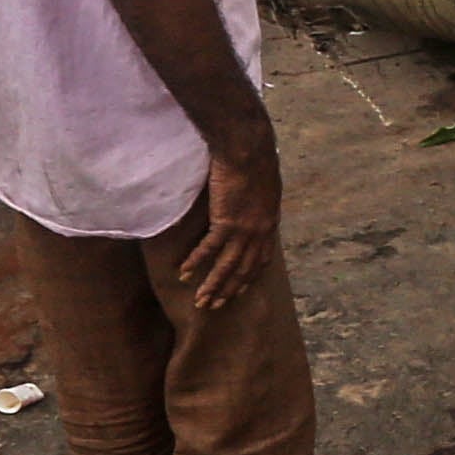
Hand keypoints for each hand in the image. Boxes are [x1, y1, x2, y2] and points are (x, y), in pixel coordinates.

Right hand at [182, 141, 283, 311]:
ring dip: (213, 286)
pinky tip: (184, 273)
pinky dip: (196, 262)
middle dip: (230, 290)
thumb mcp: (263, 187)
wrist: (248, 149)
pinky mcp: (227, 222)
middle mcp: (261, 231)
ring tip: (200, 301)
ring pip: (228, 266)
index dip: (250, 277)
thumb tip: (246, 206)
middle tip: (215, 305)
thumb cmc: (254, 160)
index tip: (240, 289)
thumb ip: (255, 203)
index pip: (261, 259)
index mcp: (270, 223)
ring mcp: (245, 229)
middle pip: (244, 269)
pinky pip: (209, 249)